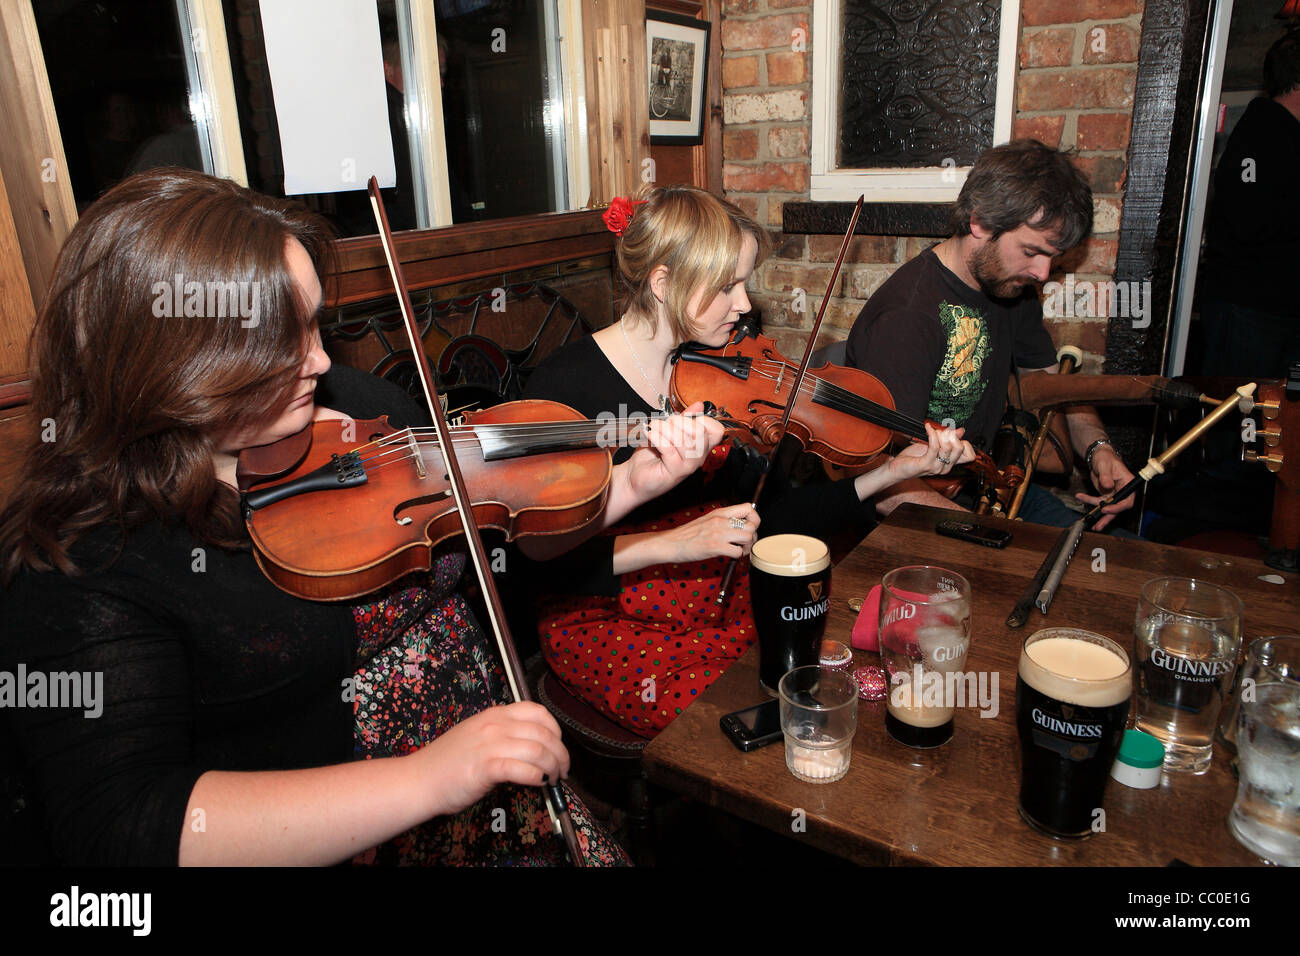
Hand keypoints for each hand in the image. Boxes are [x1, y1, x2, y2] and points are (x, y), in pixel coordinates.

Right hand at [415, 702, 569, 817]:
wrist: (419, 780)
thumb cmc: (447, 763)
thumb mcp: (477, 735)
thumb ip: (503, 735)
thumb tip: (534, 747)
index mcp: (495, 715)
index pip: (538, 712)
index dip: (556, 730)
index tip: (558, 746)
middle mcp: (495, 725)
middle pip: (544, 734)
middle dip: (561, 754)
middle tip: (562, 770)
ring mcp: (490, 745)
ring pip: (538, 751)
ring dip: (553, 768)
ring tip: (552, 780)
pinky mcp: (485, 768)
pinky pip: (522, 769)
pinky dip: (536, 776)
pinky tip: (537, 783)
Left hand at [622, 401, 723, 505]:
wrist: (634, 476)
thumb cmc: (652, 456)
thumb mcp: (669, 431)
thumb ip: (684, 419)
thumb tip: (699, 405)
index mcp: (700, 446)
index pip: (716, 430)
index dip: (703, 419)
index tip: (684, 418)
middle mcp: (698, 457)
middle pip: (701, 433)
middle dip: (680, 421)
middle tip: (666, 422)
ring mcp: (688, 466)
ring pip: (685, 441)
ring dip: (665, 429)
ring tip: (654, 427)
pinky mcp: (675, 472)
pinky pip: (669, 449)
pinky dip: (657, 438)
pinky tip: (649, 434)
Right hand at [652, 503, 759, 563]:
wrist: (670, 543)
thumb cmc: (686, 535)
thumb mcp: (707, 520)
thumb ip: (723, 520)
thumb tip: (740, 525)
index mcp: (719, 513)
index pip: (748, 507)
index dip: (754, 518)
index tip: (750, 527)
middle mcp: (721, 520)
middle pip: (752, 525)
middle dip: (753, 536)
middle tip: (745, 543)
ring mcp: (718, 533)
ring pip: (748, 537)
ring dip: (747, 547)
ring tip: (739, 550)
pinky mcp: (715, 547)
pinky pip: (738, 552)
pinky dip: (737, 556)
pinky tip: (730, 556)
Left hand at [886, 423, 975, 481]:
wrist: (897, 468)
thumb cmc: (913, 457)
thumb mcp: (933, 446)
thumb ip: (947, 439)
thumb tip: (961, 431)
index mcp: (949, 464)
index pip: (970, 456)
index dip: (964, 442)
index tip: (952, 435)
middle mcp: (945, 467)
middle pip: (960, 448)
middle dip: (951, 435)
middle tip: (940, 431)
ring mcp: (936, 467)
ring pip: (948, 446)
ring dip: (939, 434)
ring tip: (931, 431)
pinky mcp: (926, 464)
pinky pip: (934, 446)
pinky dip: (931, 434)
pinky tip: (927, 428)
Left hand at [1076, 445, 1134, 530]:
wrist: (1099, 457)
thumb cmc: (1105, 458)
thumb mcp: (1104, 465)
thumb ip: (1106, 476)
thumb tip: (1107, 486)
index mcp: (1128, 483)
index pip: (1127, 500)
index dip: (1117, 507)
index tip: (1105, 509)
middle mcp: (1123, 490)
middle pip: (1119, 507)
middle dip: (1108, 517)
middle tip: (1099, 525)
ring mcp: (1115, 493)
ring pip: (1109, 508)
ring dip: (1100, 516)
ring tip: (1092, 524)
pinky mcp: (1107, 495)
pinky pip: (1100, 502)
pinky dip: (1091, 502)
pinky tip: (1081, 498)